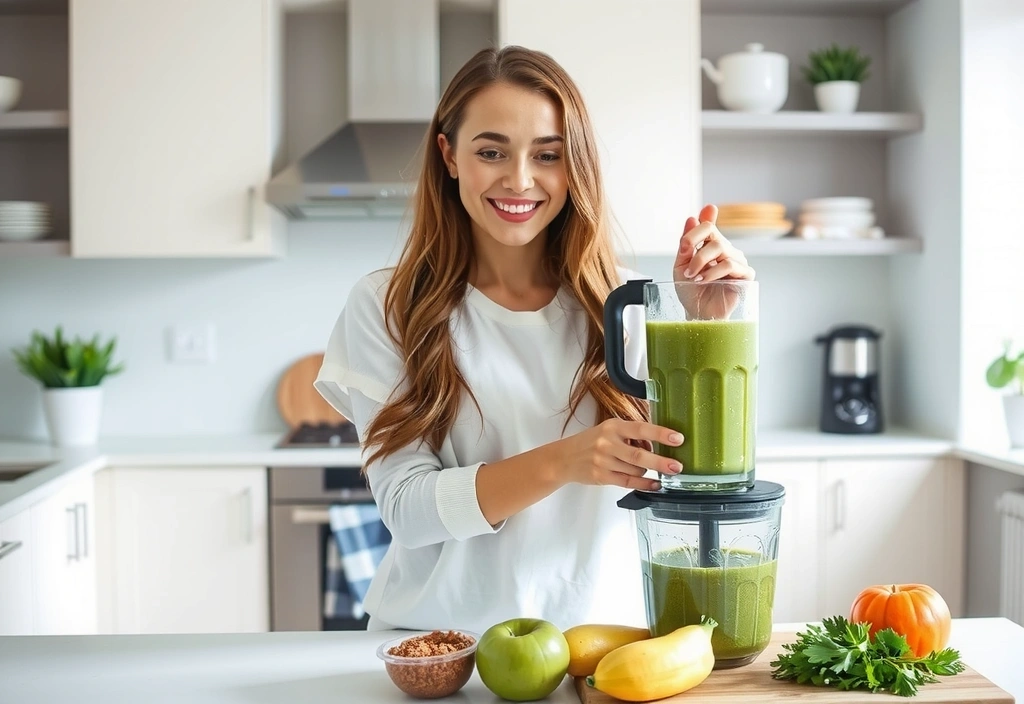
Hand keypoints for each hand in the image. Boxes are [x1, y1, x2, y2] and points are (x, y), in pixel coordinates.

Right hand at [558, 419, 682, 490]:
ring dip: (648, 471)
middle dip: (661, 462)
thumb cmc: (591, 442)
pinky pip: (628, 482)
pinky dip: (644, 484)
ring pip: (636, 470)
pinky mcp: (602, 476)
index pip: (641, 428)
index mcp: (613, 427)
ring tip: (650, 469)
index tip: (678, 439)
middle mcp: (607, 443)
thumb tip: (657, 444)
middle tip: (677, 466)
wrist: (564, 458)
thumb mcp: (609, 430)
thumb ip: (631, 435)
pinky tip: (655, 484)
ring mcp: (604, 461)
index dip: (661, 434)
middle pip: (639, 455)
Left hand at [673, 203, 755, 319]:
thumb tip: (692, 218)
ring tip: (694, 277)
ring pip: (721, 248)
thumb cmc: (691, 292)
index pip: (708, 225)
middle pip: (713, 233)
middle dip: (694, 247)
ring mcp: (737, 261)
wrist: (697, 314)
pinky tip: (705, 281)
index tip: (684, 245)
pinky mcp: (745, 275)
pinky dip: (714, 272)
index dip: (696, 227)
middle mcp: (726, 250)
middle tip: (687, 268)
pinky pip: (730, 264)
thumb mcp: (681, 265)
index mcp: (711, 245)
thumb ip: (686, 243)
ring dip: (701, 262)